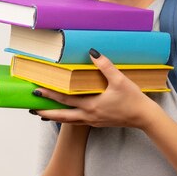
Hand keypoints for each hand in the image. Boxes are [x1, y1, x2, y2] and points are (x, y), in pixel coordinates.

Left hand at [33, 49, 160, 128]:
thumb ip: (105, 66)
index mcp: (91, 105)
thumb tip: (92, 52)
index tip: (37, 90)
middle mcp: (89, 115)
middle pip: (61, 116)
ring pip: (68, 121)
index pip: (65, 99)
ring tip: (42, 115)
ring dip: (54, 118)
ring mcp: (92, 121)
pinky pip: (77, 122)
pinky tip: (64, 116)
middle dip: (46, 112)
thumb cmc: (133, 99)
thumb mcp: (120, 80)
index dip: (50, 94)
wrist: (144, 117)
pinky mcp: (97, 123)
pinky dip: (67, 120)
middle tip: (32, 108)